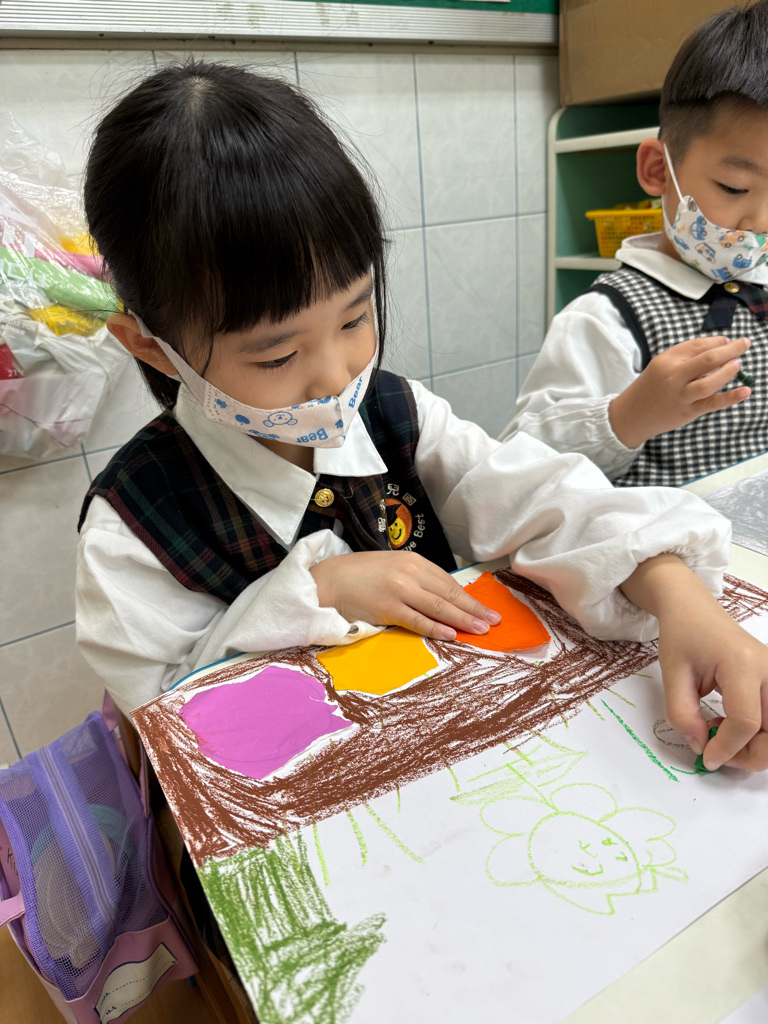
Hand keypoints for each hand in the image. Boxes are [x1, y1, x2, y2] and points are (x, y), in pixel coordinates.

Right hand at [310, 550, 500, 641]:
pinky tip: (452, 634)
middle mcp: (410, 573)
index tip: (486, 609)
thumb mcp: (394, 567)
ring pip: (439, 607)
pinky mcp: (388, 608)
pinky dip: (436, 628)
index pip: (448, 582)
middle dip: (474, 609)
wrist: (330, 579)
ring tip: (481, 630)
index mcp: (414, 561)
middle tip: (494, 621)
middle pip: (449, 594)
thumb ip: (417, 578)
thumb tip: (443, 597)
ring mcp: (400, 590)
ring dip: (463, 620)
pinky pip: (418, 620)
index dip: (469, 597)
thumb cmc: (362, 575)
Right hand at [609, 335, 750, 449]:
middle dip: (731, 349)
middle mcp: (673, 377)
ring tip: (738, 364)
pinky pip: (712, 403)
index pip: (698, 345)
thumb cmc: (651, 387)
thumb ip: (686, 356)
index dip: (717, 341)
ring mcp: (681, 396)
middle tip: (745, 344)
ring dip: (729, 371)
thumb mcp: (662, 365)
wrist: (631, 415)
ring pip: (710, 382)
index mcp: (667, 361)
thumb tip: (721, 347)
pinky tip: (745, 391)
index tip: (728, 341)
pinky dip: (731, 397)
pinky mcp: (687, 411)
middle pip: (708, 360)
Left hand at [620, 554, 767, 770]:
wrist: (695, 611)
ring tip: (721, 732)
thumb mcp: (672, 675)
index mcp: (742, 664)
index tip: (705, 758)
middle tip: (717, 753)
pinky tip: (730, 723)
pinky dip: (759, 734)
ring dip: (755, 746)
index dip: (727, 747)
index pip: (746, 721)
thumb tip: (702, 747)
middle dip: (750, 755)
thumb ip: (683, 714)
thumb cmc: (683, 636)